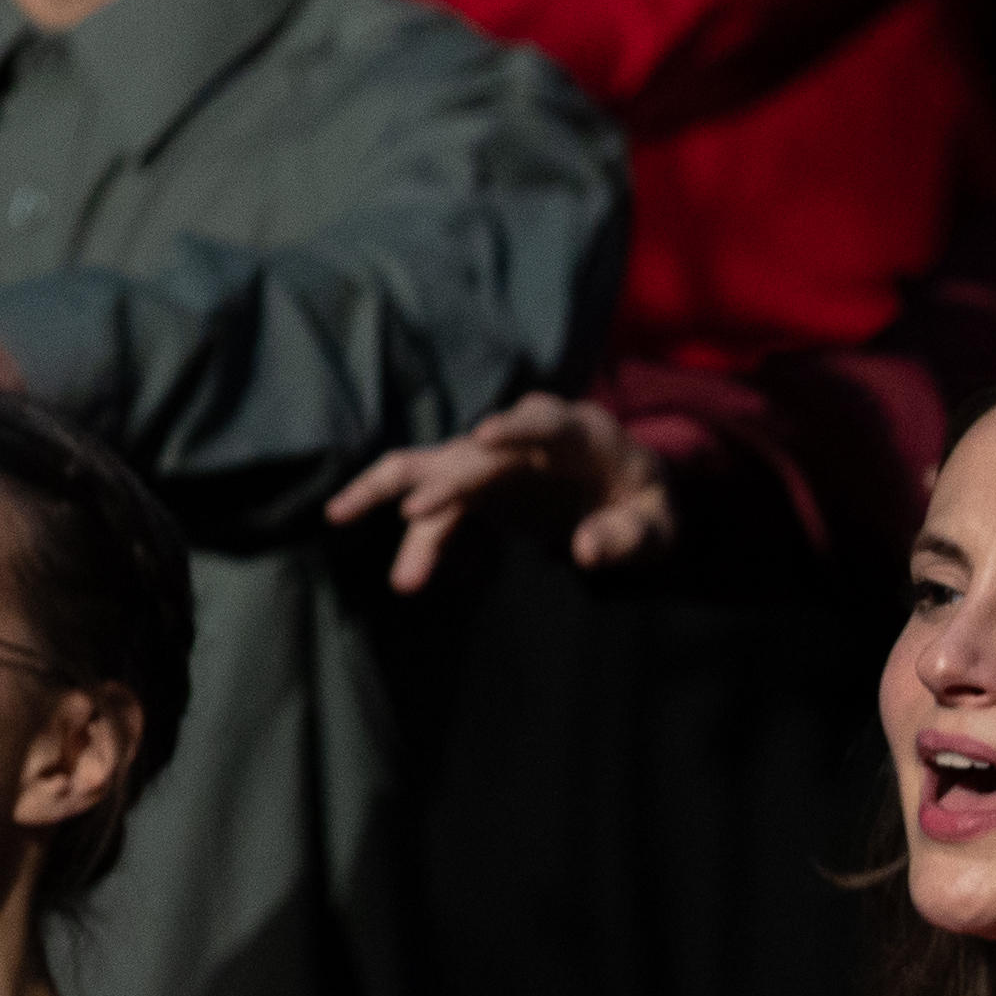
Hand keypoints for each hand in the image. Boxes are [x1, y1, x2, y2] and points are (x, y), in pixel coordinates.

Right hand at [329, 392, 678, 593]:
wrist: (628, 496)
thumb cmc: (646, 505)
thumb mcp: (657, 527)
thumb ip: (629, 537)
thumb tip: (586, 551)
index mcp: (580, 433)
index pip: (545, 420)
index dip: (515, 428)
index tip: (484, 437)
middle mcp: (527, 436)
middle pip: (477, 450)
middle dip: (446, 480)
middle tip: (415, 515)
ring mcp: (495, 457)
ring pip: (435, 468)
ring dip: (392, 494)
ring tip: (338, 515)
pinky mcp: (476, 483)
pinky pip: (436, 506)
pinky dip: (418, 537)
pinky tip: (402, 575)